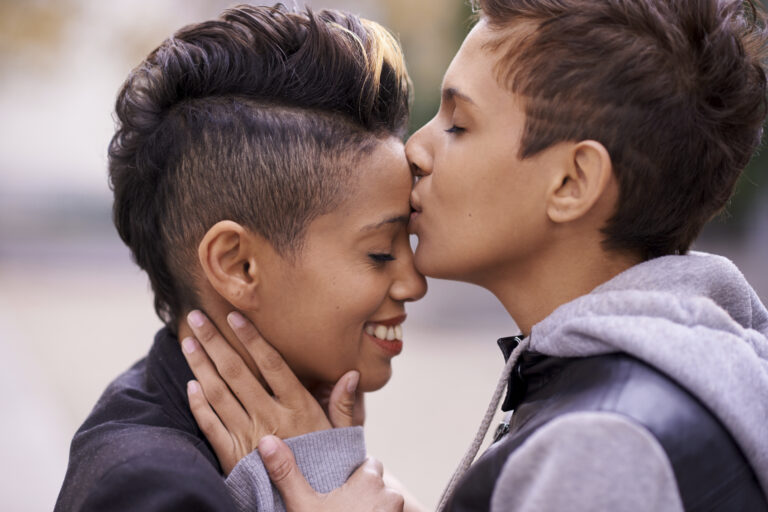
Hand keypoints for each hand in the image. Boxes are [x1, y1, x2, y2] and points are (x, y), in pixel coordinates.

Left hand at [182, 310, 361, 473]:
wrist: (308, 504)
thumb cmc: (326, 463)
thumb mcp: (343, 434)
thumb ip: (345, 404)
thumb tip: (352, 375)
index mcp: (298, 408)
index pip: (271, 364)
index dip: (251, 339)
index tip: (234, 317)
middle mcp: (271, 418)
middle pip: (237, 373)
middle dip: (215, 342)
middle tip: (196, 317)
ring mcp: (248, 437)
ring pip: (218, 395)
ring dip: (200, 366)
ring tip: (187, 342)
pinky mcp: (232, 457)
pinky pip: (210, 426)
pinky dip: (198, 405)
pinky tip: (190, 385)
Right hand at [258, 435, 403, 511]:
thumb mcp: (302, 506)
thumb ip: (286, 473)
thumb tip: (267, 441)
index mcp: (370, 480)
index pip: (369, 463)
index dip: (355, 473)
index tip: (339, 484)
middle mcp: (390, 496)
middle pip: (378, 485)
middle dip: (363, 493)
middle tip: (338, 505)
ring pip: (384, 506)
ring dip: (370, 510)